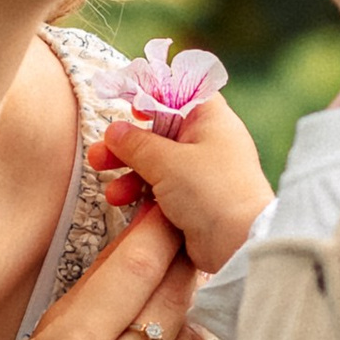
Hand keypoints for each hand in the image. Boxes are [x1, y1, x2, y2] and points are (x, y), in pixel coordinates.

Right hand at [92, 98, 272, 273]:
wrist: (239, 244)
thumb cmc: (212, 192)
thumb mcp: (166, 161)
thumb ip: (136, 144)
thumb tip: (115, 131)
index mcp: (211, 119)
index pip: (180, 95)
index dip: (154, 98)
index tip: (129, 108)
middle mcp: (209, 143)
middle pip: (161, 133)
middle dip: (127, 146)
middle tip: (100, 155)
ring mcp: (202, 173)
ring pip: (157, 165)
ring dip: (130, 174)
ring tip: (110, 191)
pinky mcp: (195, 201)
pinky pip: (162, 190)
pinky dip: (142, 194)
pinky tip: (124, 202)